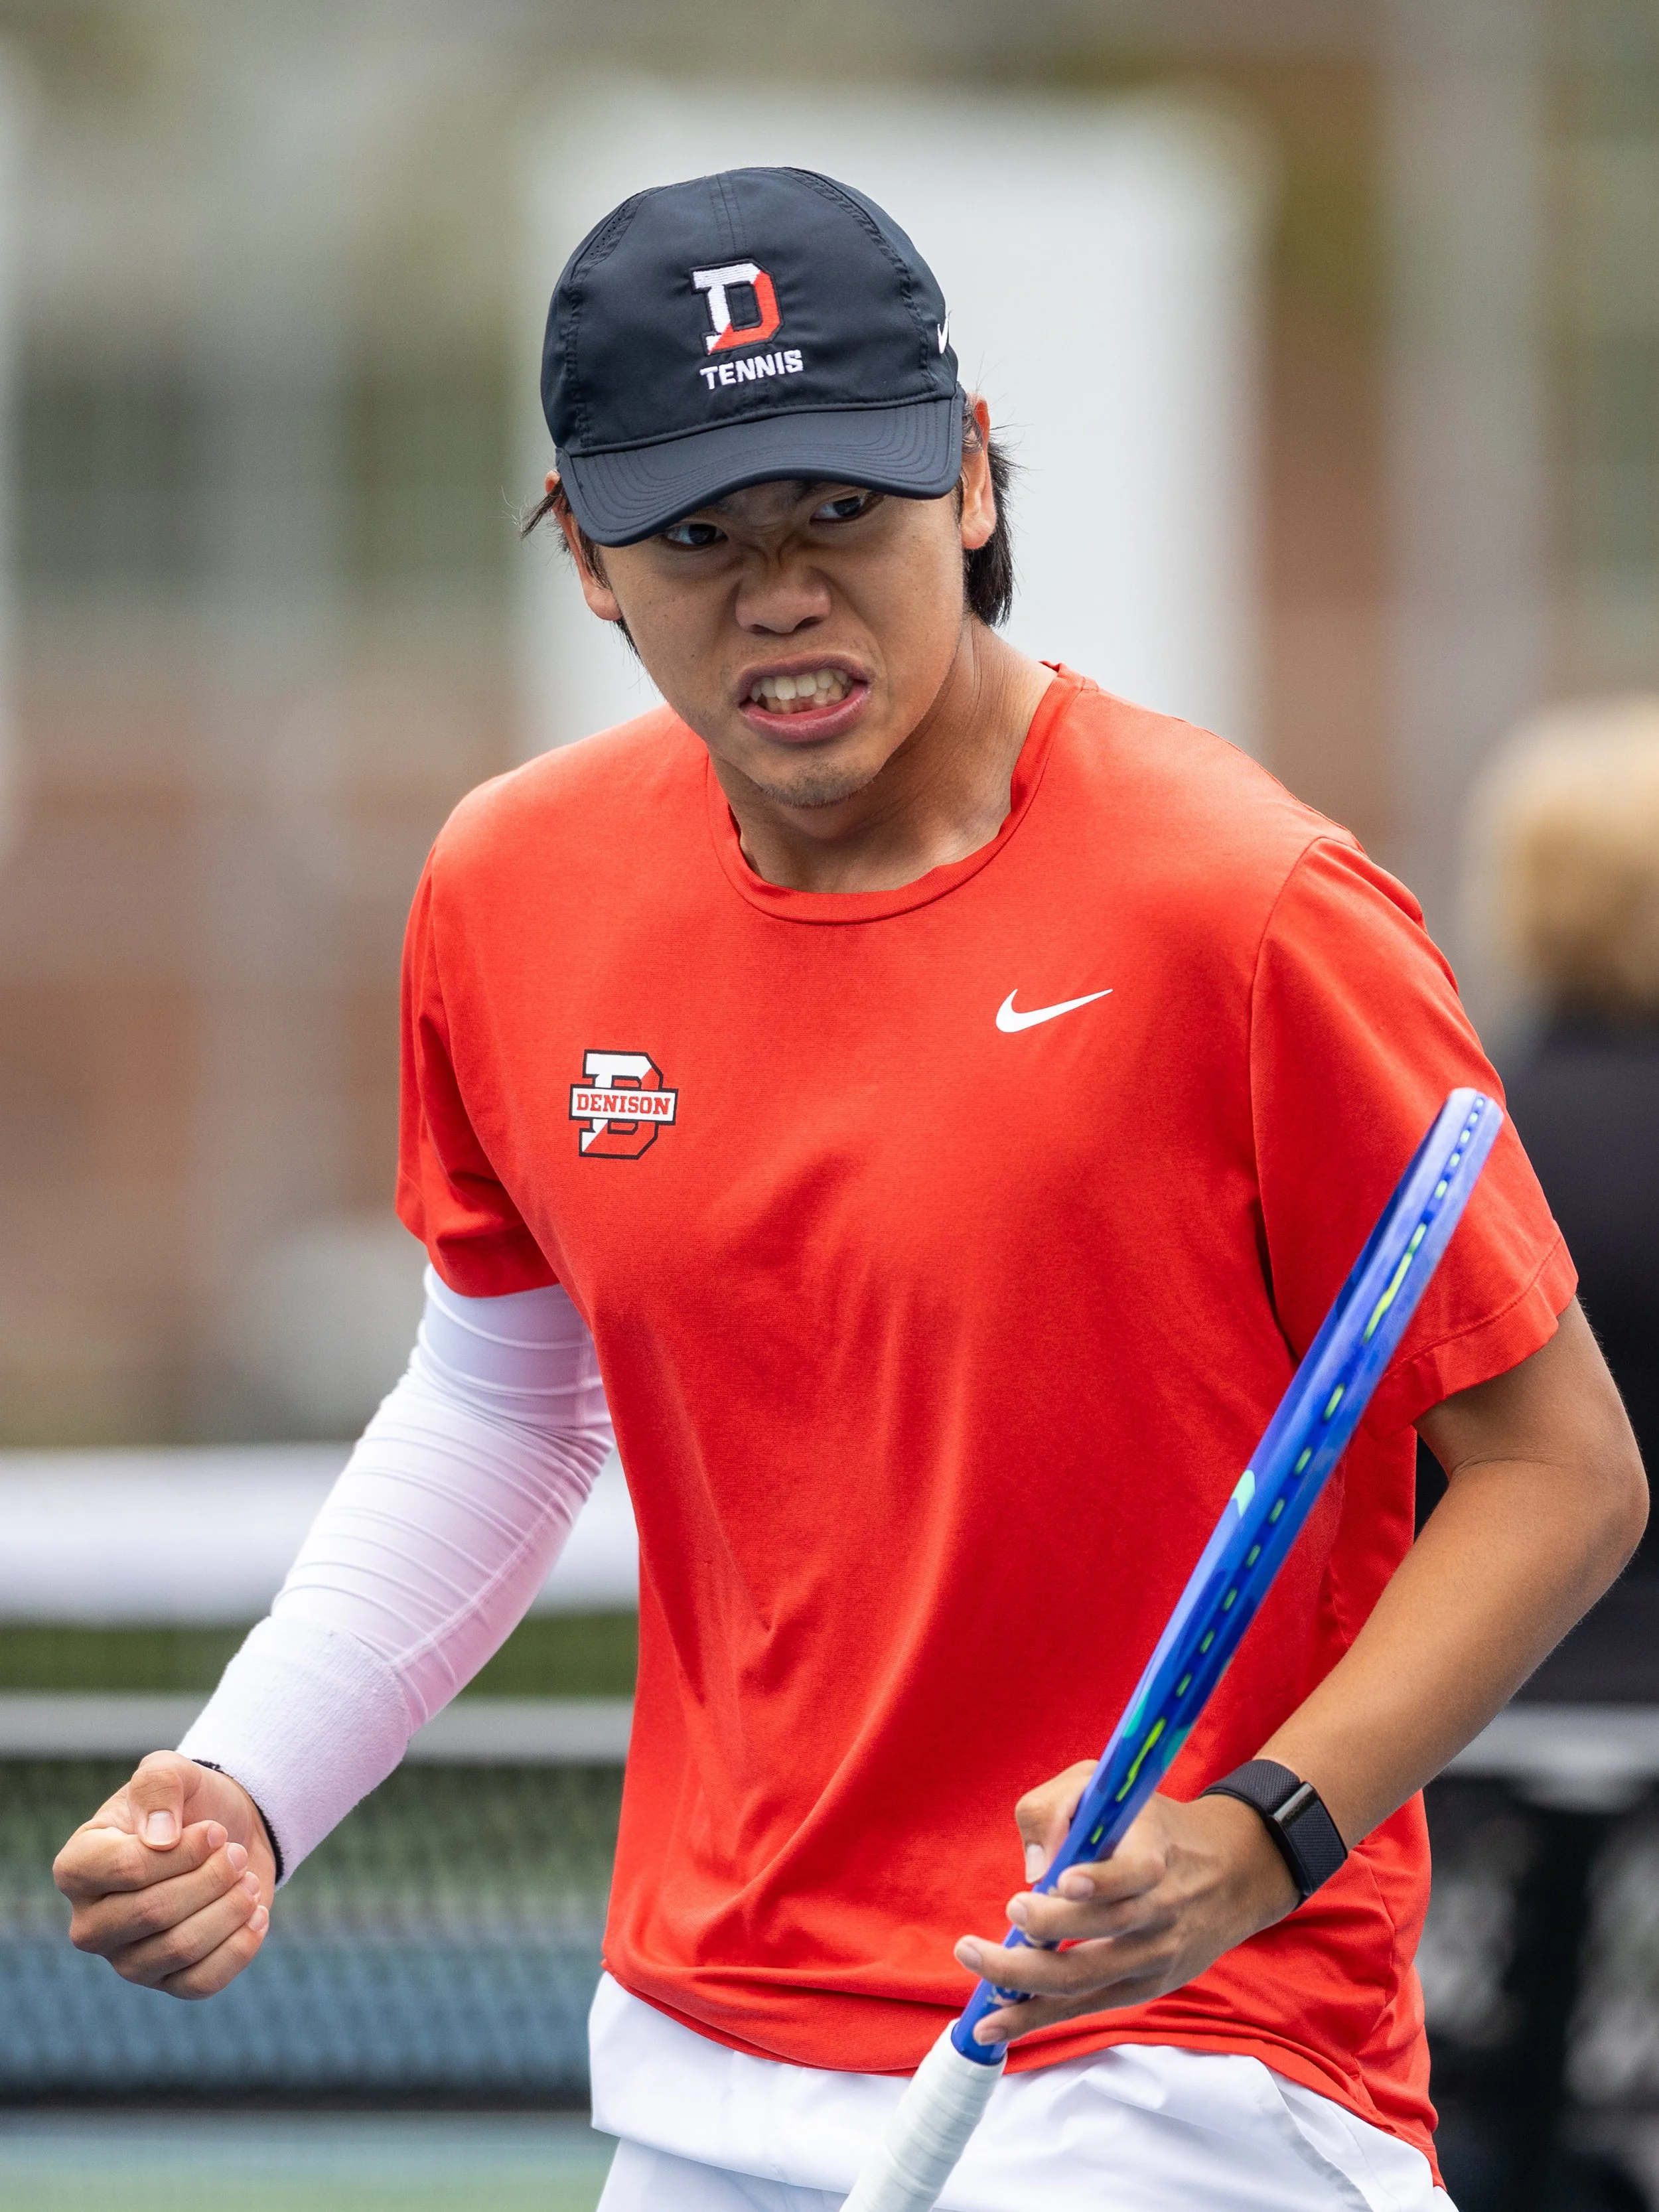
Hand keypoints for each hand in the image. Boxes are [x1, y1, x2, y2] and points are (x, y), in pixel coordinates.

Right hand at [53, 1750, 276, 1998]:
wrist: (225, 1836)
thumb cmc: (186, 1803)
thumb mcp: (171, 1771)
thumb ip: (158, 1785)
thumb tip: (158, 1839)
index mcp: (78, 1867)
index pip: (125, 1870)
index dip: (183, 1851)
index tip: (215, 1831)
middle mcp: (91, 1921)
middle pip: (153, 1913)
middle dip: (210, 1878)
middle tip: (235, 1853)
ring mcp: (126, 1958)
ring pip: (179, 1949)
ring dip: (229, 1908)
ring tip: (247, 1880)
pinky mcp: (166, 1981)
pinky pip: (200, 1983)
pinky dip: (239, 1946)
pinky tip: (257, 1914)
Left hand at [952, 1762, 1298, 2044]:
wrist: (1231, 1873)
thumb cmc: (1148, 1825)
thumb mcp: (1108, 1788)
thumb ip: (1060, 1808)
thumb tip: (1035, 1871)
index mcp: (1155, 1856)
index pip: (1135, 1873)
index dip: (1101, 1880)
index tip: (1062, 1880)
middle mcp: (1160, 1912)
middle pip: (1103, 1931)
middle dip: (1047, 1929)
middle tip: (1008, 1912)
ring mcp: (1153, 1957)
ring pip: (1086, 1980)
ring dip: (1026, 1983)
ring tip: (978, 1970)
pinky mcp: (1143, 1989)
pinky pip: (1085, 2007)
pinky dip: (1036, 2017)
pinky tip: (993, 2026)